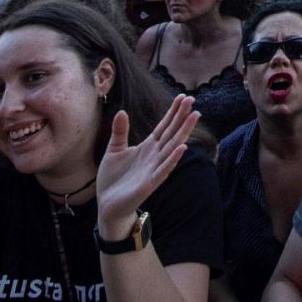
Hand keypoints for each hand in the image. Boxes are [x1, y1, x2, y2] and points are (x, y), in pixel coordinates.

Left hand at [96, 95, 198, 236]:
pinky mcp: (150, 183)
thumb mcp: (114, 150)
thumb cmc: (113, 179)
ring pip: (172, 147)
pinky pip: (164, 169)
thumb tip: (122, 111)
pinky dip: (173, 159)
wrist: (107, 205)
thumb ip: (120, 132)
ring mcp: (154, 169)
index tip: (182, 97)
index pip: (164, 126)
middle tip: (192, 99)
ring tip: (194, 117)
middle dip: (182, 117)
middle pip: (171, 133)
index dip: (173, 112)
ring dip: (183, 132)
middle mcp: (154, 156)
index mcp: (147, 147)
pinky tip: (182, 148)